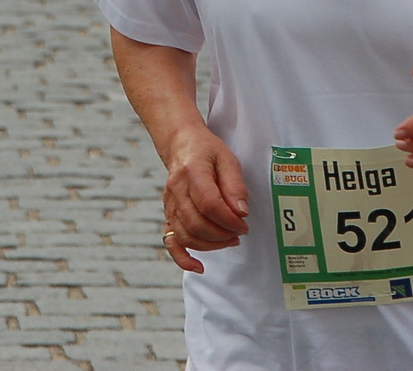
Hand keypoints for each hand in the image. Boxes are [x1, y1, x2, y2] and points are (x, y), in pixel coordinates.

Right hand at [159, 125, 249, 273]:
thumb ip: (235, 185)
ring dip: (211, 245)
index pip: (208, 203)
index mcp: (193, 171)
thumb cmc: (207, 151)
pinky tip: (198, 267)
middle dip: (222, 234)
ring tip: (229, 239)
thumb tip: (241, 212)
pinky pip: (171, 242)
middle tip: (240, 232)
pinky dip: (183, 258)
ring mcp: (169, 204)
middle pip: (196, 223)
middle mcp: (176, 189)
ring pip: (186, 235)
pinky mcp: (168, 215)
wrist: (181, 145)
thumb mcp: (228, 159)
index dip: (228, 219)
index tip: (244, 223)